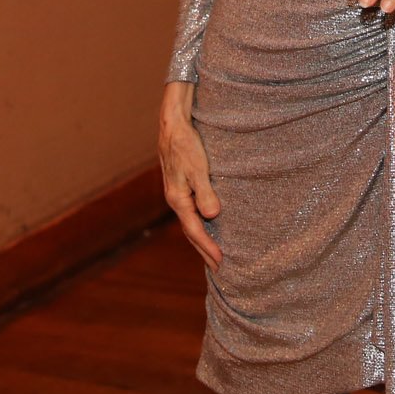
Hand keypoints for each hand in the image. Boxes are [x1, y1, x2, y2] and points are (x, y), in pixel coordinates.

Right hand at [157, 81, 221, 267]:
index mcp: (178, 199)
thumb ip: (205, 192)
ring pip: (191, 223)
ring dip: (202, 239)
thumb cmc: (186, 144)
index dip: (208, 247)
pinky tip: (209, 225)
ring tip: (214, 253)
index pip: (195, 231)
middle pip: (191, 232)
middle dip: (204, 250)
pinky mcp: (182, 186)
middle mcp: (176, 200)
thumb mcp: (198, 168)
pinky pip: (192, 212)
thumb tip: (212, 216)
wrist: (173, 125)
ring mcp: (178, 194)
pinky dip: (200, 224)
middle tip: (220, 268)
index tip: (221, 262)